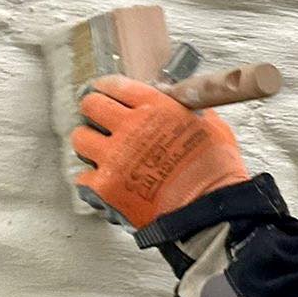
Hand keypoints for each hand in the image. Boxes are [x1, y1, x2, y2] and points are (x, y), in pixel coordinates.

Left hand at [72, 75, 250, 230]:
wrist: (210, 211)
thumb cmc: (216, 171)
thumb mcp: (211, 126)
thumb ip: (186, 109)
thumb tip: (173, 100)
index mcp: (156, 108)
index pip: (116, 85)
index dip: (108, 87)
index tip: (106, 91)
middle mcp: (130, 128)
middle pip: (90, 106)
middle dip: (95, 110)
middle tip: (101, 119)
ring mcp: (114, 157)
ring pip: (81, 138)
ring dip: (90, 142)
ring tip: (102, 151)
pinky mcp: (104, 187)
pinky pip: (83, 176)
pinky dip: (92, 178)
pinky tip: (106, 180)